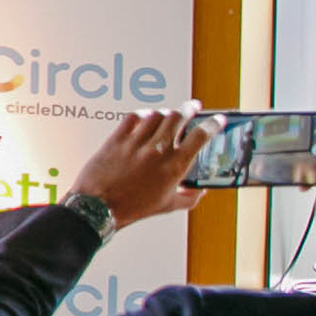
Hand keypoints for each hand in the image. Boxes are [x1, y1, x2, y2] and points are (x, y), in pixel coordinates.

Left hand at [70, 110, 205, 228]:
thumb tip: (199, 190)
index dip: (213, 124)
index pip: (200, 136)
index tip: (217, 119)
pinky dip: (142, 114)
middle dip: (189, 109)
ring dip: (166, 112)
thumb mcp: (167, 205)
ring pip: (157, 115)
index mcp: (174, 166)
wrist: (98, 207)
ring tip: (168, 114)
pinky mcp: (116, 139)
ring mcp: (136, 143)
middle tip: (192, 107)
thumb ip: (189, 197)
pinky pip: (132, 117)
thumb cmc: (130, 207)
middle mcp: (157, 150)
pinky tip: (144, 117)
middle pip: (178, 117)